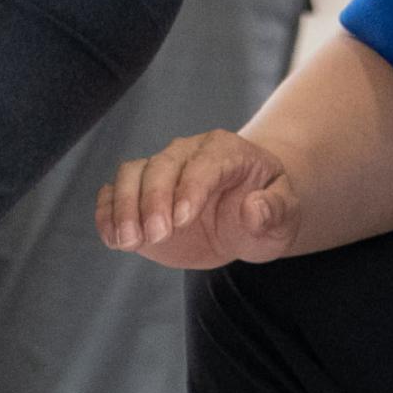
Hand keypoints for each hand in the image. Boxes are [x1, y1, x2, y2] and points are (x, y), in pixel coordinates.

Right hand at [99, 127, 302, 268]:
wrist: (246, 217)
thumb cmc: (268, 211)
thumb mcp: (285, 216)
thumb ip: (275, 210)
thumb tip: (254, 208)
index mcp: (225, 151)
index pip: (202, 163)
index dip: (190, 188)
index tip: (182, 220)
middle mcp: (187, 153)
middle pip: (160, 165)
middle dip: (153, 200)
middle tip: (155, 236)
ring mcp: (159, 173)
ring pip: (130, 174)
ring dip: (124, 207)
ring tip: (129, 242)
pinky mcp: (139, 196)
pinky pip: (112, 193)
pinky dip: (107, 214)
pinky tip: (113, 239)